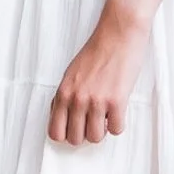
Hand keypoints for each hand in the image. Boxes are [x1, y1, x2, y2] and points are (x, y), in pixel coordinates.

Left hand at [48, 12, 147, 146]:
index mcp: (63, 92)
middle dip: (85, 133)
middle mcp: (77, 99)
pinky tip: (118, 111)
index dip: (66, 134)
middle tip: (94, 120)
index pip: (55, 132)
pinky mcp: (117, 101)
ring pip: (95, 138)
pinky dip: (118, 124)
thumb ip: (66, 96)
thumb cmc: (97, 52)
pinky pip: (116, 130)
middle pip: (75, 139)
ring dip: (102, 130)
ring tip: (106, 115)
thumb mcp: (71, 73)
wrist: (118, 33)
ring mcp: (97, 101)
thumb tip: (62, 118)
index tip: (76, 127)